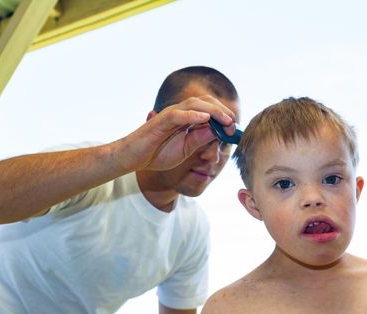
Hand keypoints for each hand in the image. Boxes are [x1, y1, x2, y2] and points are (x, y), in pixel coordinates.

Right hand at [112, 95, 236, 170]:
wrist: (131, 159)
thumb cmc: (156, 154)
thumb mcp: (185, 150)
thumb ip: (200, 140)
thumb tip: (218, 132)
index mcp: (186, 118)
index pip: (208, 109)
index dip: (224, 116)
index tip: (234, 129)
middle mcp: (179, 113)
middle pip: (204, 102)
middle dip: (222, 111)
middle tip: (233, 125)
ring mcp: (169, 115)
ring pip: (194, 104)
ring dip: (213, 111)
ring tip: (226, 120)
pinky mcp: (160, 122)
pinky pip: (178, 115)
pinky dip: (192, 115)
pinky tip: (205, 118)